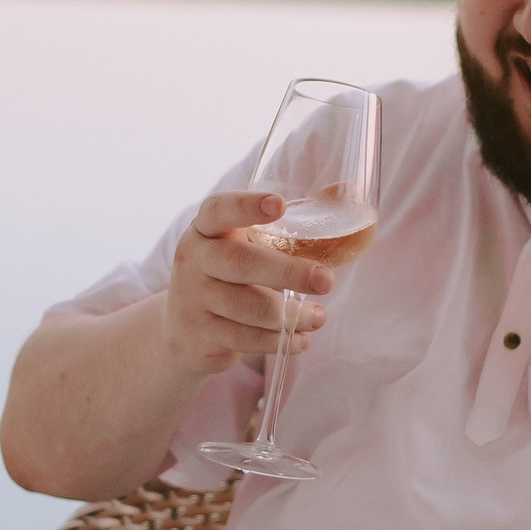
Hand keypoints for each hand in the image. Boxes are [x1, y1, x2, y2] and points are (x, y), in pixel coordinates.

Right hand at [159, 191, 333, 376]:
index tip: (279, 205)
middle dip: (288, 272)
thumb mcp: (248, 245)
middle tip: (326, 280)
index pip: (219, 210)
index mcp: (206, 230)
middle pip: (240, 262)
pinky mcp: (202, 335)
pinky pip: (247, 339)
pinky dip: (280, 341)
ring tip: (318, 317)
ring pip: (249, 308)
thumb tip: (347, 189)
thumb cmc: (229, 277)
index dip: (247, 206)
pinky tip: (301, 338)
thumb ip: (293, 220)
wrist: (183, 330)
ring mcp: (194, 299)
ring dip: (292, 315)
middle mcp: (195, 260)